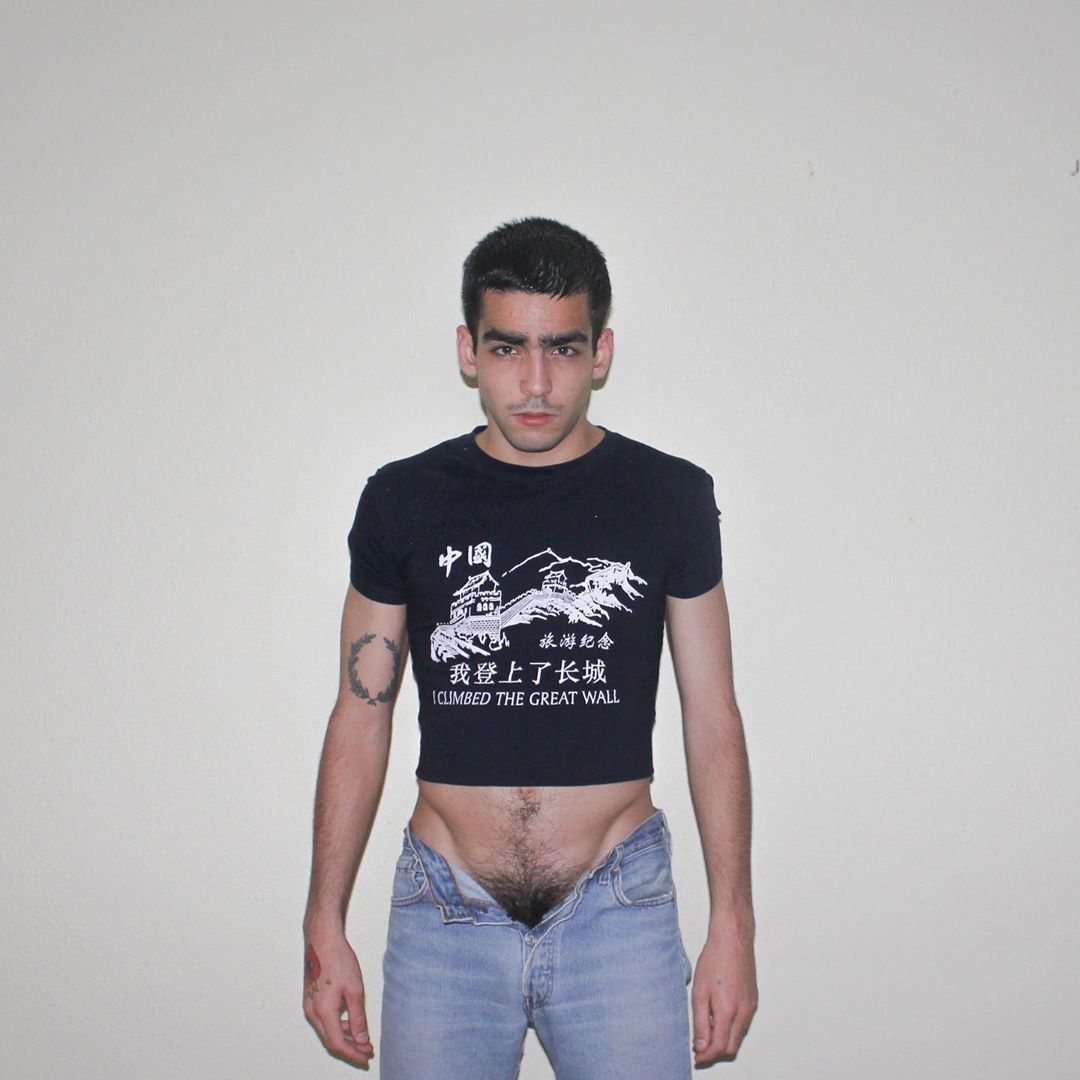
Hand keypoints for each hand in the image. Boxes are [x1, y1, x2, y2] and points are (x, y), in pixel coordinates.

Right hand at [302, 929, 373, 1067]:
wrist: (322, 939)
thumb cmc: (338, 960)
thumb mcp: (355, 989)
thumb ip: (358, 1017)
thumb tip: (361, 1039)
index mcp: (323, 1011)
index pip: (337, 1044)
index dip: (353, 1054)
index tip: (366, 1058)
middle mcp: (312, 1012)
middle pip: (331, 1041)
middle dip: (350, 1048)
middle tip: (368, 1050)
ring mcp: (309, 1006)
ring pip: (327, 1031)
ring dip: (344, 1038)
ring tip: (362, 1039)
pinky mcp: (311, 999)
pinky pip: (323, 1021)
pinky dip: (337, 1026)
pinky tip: (350, 1023)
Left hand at [691, 931, 757, 1065]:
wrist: (733, 940)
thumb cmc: (714, 960)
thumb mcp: (699, 992)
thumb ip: (700, 1022)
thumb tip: (701, 1046)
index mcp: (728, 1011)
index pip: (719, 1048)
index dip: (706, 1056)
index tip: (696, 1057)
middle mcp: (744, 1012)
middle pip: (731, 1047)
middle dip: (715, 1052)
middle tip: (699, 1046)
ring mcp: (751, 1007)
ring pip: (738, 1036)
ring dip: (723, 1039)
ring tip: (706, 1026)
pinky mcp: (754, 1000)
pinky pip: (743, 1024)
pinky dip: (731, 1027)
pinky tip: (718, 1014)